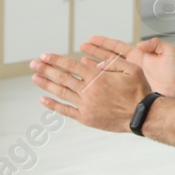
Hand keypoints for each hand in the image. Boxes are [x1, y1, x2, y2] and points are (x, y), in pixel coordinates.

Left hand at [30, 52, 151, 131]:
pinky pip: (65, 110)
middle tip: (33, 64)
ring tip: (34, 78)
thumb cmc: (139, 90)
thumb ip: (113, 62)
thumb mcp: (131, 69)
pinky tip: (43, 100)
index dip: (56, 60)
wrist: (141, 115)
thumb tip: (93, 61)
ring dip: (46, 85)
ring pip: (61, 93)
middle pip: (62, 78)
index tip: (45, 56)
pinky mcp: (85, 117)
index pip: (71, 66)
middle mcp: (88, 91)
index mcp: (98, 77)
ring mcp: (85, 105)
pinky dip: (53, 105)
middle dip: (46, 69)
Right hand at [81, 35, 174, 96]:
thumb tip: (140, 44)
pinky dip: (100, 81)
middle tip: (81, 47)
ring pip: (107, 70)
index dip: (104, 43)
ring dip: (93, 66)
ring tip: (80, 62)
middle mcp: (132, 65)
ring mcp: (129, 77)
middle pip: (109, 56)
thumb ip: (156, 44)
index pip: (118, 47)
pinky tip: (90, 80)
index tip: (91, 38)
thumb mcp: (169, 53)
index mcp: (139, 55)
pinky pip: (111, 83)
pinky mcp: (128, 87)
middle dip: (94, 51)